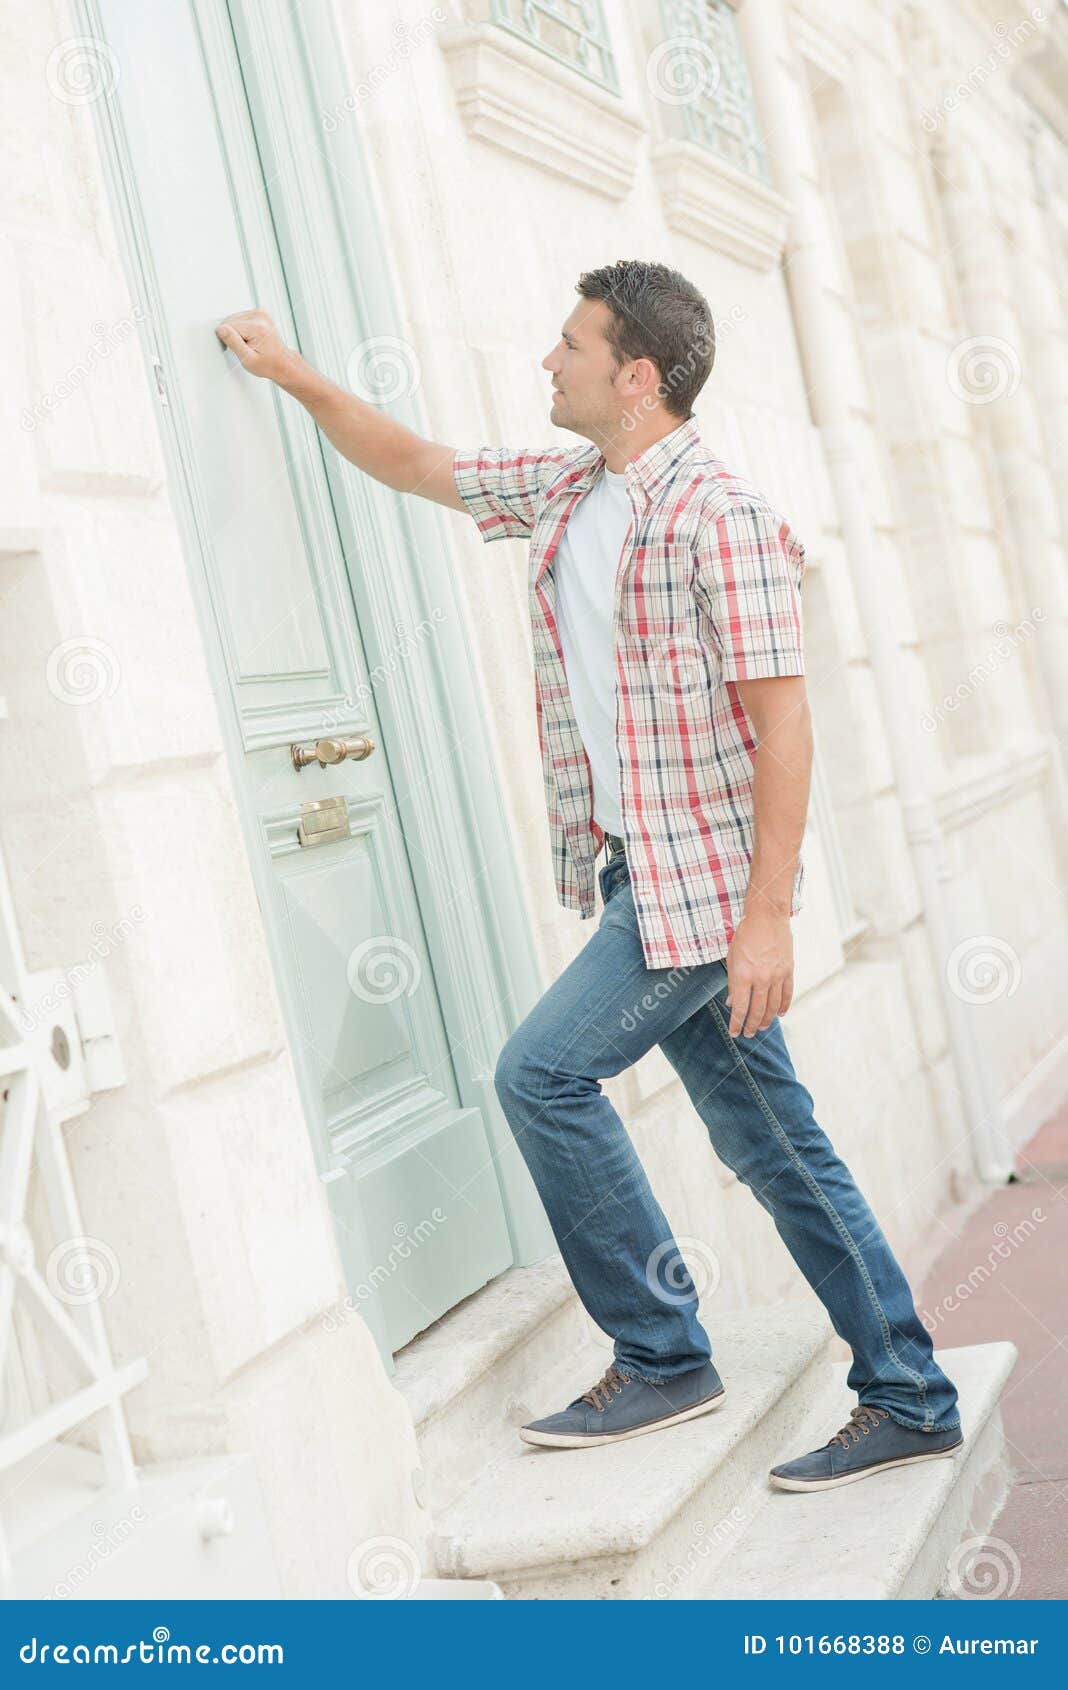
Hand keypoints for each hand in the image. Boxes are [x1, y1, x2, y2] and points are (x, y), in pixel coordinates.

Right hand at [214, 308, 294, 382]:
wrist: (282, 363)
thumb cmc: (268, 364)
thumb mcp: (247, 359)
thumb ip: (233, 342)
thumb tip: (221, 329)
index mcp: (258, 327)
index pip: (228, 326)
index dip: (229, 340)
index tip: (240, 349)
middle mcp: (261, 316)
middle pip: (231, 320)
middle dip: (233, 335)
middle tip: (246, 347)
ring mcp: (262, 313)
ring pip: (234, 318)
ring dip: (237, 331)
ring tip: (249, 343)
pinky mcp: (261, 313)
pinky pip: (241, 318)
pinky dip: (242, 328)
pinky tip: (251, 337)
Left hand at [724, 907, 793, 1036]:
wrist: (767, 917)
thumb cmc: (745, 935)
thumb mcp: (732, 958)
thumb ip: (732, 982)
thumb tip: (732, 1002)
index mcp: (743, 975)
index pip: (740, 1008)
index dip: (736, 1023)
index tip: (734, 1032)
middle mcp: (761, 979)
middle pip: (757, 1011)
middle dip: (751, 1026)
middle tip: (748, 1034)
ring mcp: (777, 976)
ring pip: (773, 1006)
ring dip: (767, 1020)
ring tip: (761, 1027)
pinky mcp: (788, 971)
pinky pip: (787, 994)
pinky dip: (783, 1006)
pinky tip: (780, 1014)